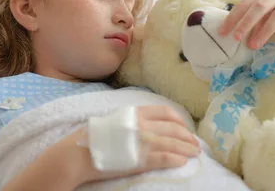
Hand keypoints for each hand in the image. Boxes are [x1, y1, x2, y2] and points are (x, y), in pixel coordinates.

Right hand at [81, 105, 200, 183]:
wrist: (78, 153)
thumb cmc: (93, 137)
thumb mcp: (114, 118)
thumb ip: (132, 119)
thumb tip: (148, 124)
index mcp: (135, 113)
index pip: (165, 112)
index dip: (180, 120)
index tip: (185, 128)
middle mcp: (141, 125)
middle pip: (174, 129)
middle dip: (188, 137)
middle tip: (195, 144)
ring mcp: (141, 142)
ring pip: (173, 144)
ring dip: (187, 149)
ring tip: (195, 154)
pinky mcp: (139, 160)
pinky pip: (164, 158)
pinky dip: (176, 159)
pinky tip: (182, 161)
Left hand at [218, 0, 274, 48]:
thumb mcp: (265, 12)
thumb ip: (251, 19)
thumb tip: (232, 34)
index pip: (244, 4)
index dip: (233, 17)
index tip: (222, 32)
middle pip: (259, 7)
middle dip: (246, 23)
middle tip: (236, 38)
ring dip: (265, 31)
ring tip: (254, 46)